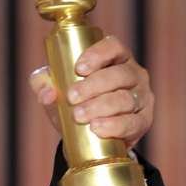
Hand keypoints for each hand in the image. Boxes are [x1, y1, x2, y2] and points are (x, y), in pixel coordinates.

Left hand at [27, 35, 153, 148]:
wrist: (87, 138)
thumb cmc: (74, 103)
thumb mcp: (56, 90)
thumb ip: (42, 84)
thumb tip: (47, 93)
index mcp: (115, 58)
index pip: (113, 47)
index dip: (98, 55)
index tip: (79, 68)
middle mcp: (133, 74)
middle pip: (119, 75)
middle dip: (94, 86)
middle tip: (72, 97)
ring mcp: (141, 97)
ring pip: (125, 99)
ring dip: (101, 106)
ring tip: (79, 115)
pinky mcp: (143, 121)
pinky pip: (133, 122)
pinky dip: (114, 125)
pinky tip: (97, 128)